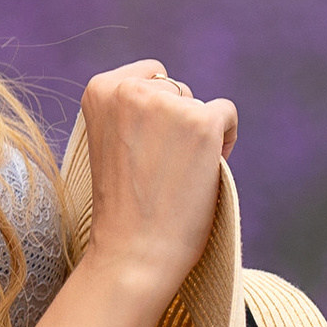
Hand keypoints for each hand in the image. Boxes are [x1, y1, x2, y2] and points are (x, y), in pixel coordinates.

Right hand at [78, 59, 235, 316]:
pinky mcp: (202, 123)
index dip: (156, 110)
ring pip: (199, 104)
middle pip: (175, 89)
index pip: (149, 74)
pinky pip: (227, 112)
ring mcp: (168, 104)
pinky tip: (208, 167)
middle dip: (177, 121)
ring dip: (199, 133)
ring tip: (179, 174)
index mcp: (100, 90)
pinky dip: (225, 138)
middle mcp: (131, 89)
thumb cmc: (122, 206)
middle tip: (164, 166)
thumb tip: (175, 91)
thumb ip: (130, 110)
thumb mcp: (110, 141)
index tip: (147, 145)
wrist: (133, 251)